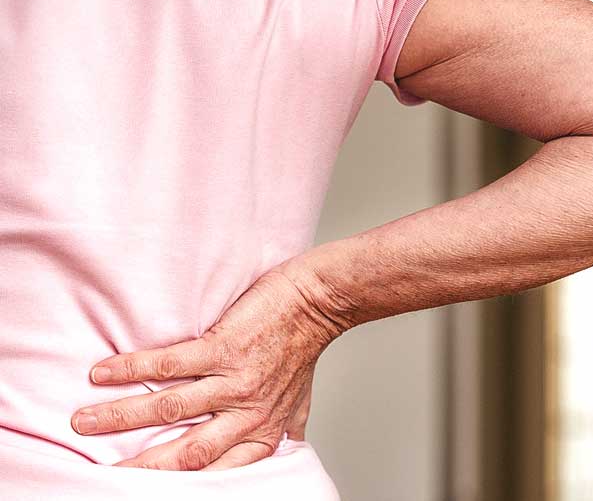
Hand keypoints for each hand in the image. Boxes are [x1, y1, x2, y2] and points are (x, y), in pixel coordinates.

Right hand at [70, 267, 342, 469]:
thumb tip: (288, 448)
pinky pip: (170, 365)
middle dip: (141, 466)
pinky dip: (133, 370)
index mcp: (262, 433)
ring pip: (168, 409)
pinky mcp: (222, 348)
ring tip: (84, 421)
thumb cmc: (303, 351)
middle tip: (104, 471)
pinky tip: (103, 374)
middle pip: (185, 453)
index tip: (141, 487)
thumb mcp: (299, 402)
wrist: (316, 302)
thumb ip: (287, 430)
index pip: (215, 472)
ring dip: (121, 417)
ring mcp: (232, 381)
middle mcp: (246, 414)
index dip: (178, 486)